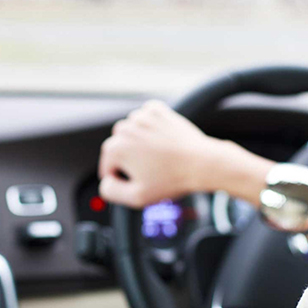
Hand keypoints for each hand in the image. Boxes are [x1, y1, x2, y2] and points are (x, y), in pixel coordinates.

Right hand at [98, 100, 220, 207]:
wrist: (202, 163)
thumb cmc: (172, 179)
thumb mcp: (136, 197)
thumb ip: (111, 192)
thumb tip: (105, 182)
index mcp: (116, 148)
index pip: (107, 166)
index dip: (121, 178)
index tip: (137, 182)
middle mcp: (126, 129)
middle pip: (118, 147)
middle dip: (129, 159)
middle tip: (149, 171)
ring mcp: (142, 117)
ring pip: (131, 131)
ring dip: (138, 142)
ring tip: (157, 156)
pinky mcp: (157, 110)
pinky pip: (144, 117)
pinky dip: (149, 127)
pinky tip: (160, 140)